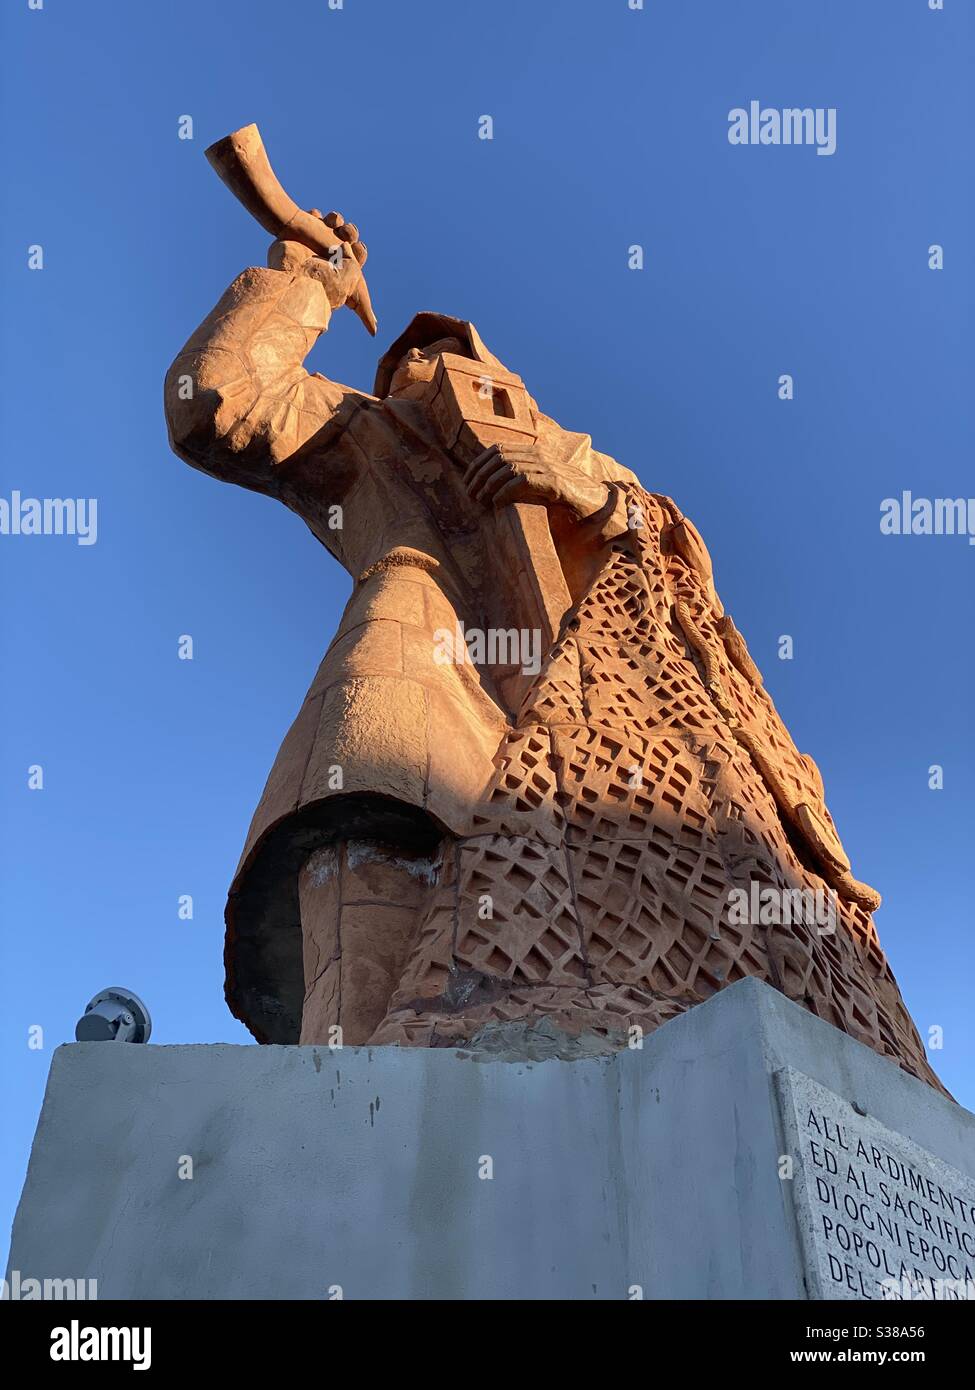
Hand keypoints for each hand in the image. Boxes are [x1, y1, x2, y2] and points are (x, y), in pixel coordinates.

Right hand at [268, 209, 366, 311]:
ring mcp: (316, 242)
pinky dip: (319, 216)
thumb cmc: (320, 283)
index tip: (356, 249)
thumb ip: (364, 309)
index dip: (359, 251)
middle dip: (350, 232)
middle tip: (343, 234)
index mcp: (342, 269)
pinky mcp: (303, 231)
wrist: (290, 271)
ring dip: (337, 221)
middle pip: (349, 237)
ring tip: (330, 224)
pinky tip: (316, 218)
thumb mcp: (350, 295)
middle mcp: (330, 255)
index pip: (359, 255)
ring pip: (336, 225)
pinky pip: (317, 216)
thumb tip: (375, 330)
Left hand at [463, 442, 608, 517]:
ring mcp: (549, 467)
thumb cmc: (566, 498)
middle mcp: (540, 455)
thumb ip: (520, 480)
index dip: (478, 464)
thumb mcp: (539, 484)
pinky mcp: (555, 483)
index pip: (497, 449)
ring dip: (488, 485)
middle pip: (498, 457)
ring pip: (508, 468)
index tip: (467, 481)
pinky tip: (497, 503)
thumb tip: (490, 487)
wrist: (597, 505)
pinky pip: (522, 481)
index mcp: (535, 451)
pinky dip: (505, 492)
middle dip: (479, 476)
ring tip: (479, 500)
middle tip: (469, 494)